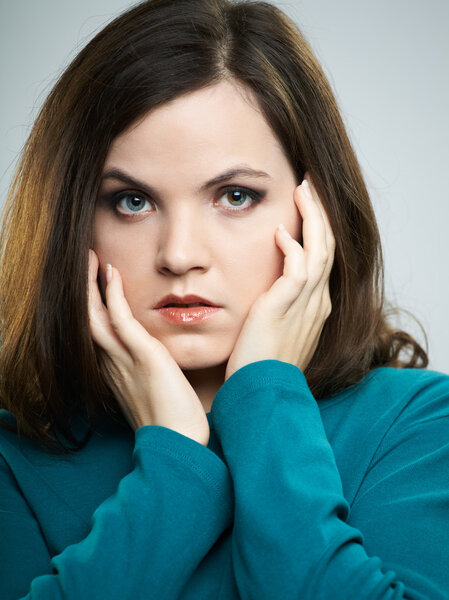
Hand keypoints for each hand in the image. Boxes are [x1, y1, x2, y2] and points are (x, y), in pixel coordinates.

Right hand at [88, 250, 209, 445]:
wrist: (180, 443)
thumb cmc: (174, 421)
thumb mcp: (157, 391)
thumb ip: (152, 373)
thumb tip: (161, 362)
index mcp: (116, 371)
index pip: (98, 331)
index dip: (93, 305)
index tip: (98, 284)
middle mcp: (112, 364)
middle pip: (87, 319)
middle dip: (84, 290)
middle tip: (88, 262)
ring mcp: (124, 360)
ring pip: (94, 316)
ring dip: (90, 285)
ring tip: (93, 258)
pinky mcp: (142, 356)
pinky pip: (120, 319)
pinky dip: (112, 294)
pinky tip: (112, 273)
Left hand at [225, 173, 334, 380]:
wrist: (262, 393)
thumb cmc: (263, 365)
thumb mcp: (276, 332)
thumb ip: (277, 308)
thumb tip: (268, 293)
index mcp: (316, 306)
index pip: (323, 258)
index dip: (318, 230)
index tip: (307, 207)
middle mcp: (318, 301)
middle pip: (327, 246)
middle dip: (320, 213)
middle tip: (309, 186)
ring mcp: (306, 303)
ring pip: (320, 249)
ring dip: (312, 217)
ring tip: (302, 191)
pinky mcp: (287, 306)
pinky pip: (299, 267)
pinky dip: (293, 246)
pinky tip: (281, 231)